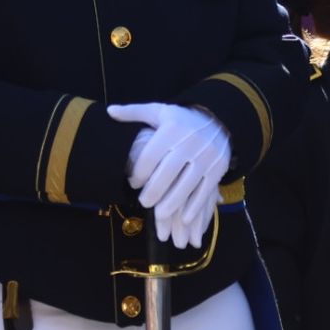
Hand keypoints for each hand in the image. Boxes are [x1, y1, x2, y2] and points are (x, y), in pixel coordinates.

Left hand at [105, 103, 231, 246]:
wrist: (220, 119)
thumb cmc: (182, 119)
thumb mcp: (159, 111)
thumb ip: (134, 112)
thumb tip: (109, 111)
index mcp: (172, 129)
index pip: (151, 156)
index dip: (139, 172)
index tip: (133, 183)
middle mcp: (190, 142)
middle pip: (167, 173)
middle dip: (154, 191)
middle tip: (143, 202)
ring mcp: (206, 157)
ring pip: (186, 185)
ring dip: (172, 203)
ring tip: (160, 214)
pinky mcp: (217, 168)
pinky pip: (204, 190)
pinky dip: (194, 206)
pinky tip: (185, 218)